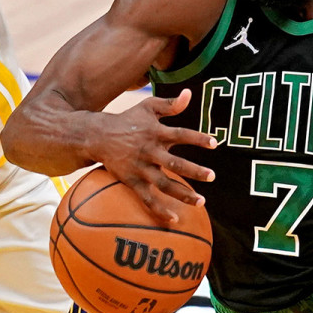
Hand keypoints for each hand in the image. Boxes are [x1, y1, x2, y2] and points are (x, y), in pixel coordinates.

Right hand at [93, 88, 216, 222]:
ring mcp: (140, 168)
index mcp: (155, 132)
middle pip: (174, 163)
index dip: (197, 138)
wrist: (97, 136)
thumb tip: (190, 93)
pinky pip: (147, 198)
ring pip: (164, 184)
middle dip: (193, 170)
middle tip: (211, 176)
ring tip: (201, 202)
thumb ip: (170, 104)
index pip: (180, 134)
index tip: (214, 143)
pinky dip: (159, 209)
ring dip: (183, 194)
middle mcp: (149, 151)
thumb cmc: (127, 120)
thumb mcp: (147, 107)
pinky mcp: (132, 181)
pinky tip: (174, 219)